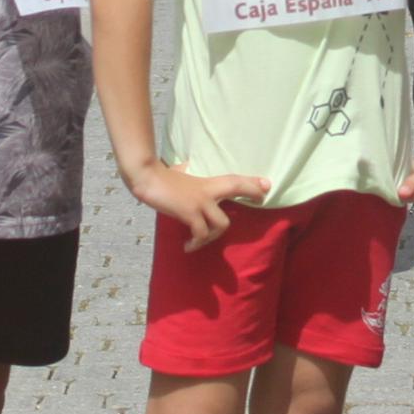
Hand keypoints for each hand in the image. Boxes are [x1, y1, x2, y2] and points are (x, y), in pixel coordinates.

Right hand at [128, 157, 266, 249]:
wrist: (147, 178)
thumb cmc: (161, 176)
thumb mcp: (180, 172)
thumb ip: (188, 173)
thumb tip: (186, 166)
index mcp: (207, 183)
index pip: (234, 179)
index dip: (252, 182)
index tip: (267, 185)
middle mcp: (208, 191)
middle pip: (236, 187)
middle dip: (252, 191)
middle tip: (261, 199)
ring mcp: (200, 202)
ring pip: (222, 223)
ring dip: (213, 237)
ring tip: (198, 242)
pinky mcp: (189, 213)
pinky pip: (201, 234)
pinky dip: (196, 243)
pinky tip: (187, 247)